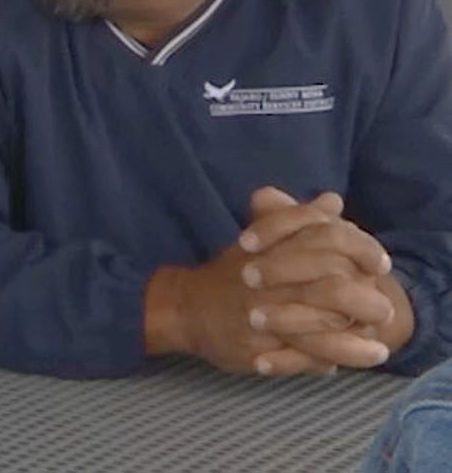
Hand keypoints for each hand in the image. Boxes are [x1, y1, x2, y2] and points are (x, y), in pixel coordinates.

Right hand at [147, 189, 387, 375]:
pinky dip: (321, 363)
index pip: (328, 239)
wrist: (184, 306)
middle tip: (382, 310)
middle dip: (364, 301)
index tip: (380, 264)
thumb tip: (333, 200)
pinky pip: (299, 360)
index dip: (360, 249)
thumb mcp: (261, 239)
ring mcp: (262, 317)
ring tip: (376, 350)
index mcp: (273, 250)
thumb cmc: (229, 272)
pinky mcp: (255, 349)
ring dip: (352, 343)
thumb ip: (299, 220)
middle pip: (332, 289)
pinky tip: (336, 365)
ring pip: (319, 332)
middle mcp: (269, 282)